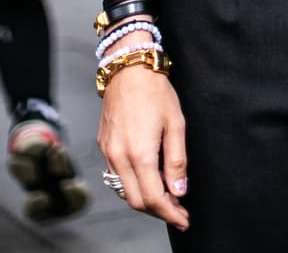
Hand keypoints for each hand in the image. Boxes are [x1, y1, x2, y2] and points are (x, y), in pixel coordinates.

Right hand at [98, 66, 188, 231]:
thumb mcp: (176, 123)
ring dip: (144, 199)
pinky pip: (116, 175)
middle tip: (178, 210)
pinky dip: (132, 184)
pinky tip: (148, 177)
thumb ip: (178, 160)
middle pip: (137, 201)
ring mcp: (108, 152)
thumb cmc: (155, 91)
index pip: (154, 198)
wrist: (128, 68)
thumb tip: (180, 191)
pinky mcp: (103, 146)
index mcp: (139, 153)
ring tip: (166, 196)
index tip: (184, 220)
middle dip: (158, 211)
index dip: (170, 214)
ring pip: (124, 191)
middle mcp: (119, 157)